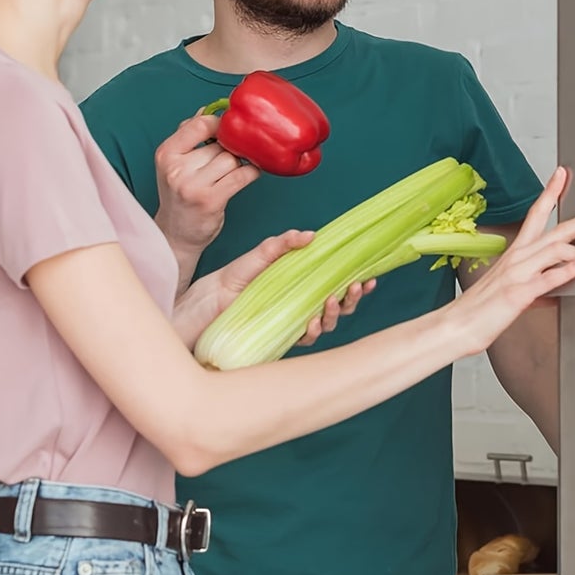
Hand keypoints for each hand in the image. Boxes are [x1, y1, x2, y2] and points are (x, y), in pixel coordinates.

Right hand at [154, 113, 260, 267]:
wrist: (175, 234)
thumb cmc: (180, 196)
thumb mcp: (174, 164)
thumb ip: (189, 137)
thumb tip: (209, 109)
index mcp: (166, 154)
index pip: (199, 125)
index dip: (219, 124)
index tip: (228, 129)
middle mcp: (176, 169)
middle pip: (219, 144)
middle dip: (230, 150)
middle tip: (233, 157)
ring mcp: (192, 186)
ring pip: (231, 159)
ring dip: (241, 163)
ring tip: (238, 169)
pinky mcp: (211, 200)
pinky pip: (241, 176)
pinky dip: (251, 173)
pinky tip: (251, 174)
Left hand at [173, 228, 373, 351]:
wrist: (206, 303)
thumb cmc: (232, 279)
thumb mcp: (260, 255)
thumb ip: (284, 244)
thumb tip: (310, 234)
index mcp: (302, 285)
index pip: (337, 285)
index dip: (357, 284)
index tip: (368, 276)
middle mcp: (302, 305)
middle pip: (340, 306)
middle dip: (353, 299)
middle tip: (356, 286)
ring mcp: (292, 322)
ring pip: (327, 323)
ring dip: (336, 313)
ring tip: (332, 301)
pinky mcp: (280, 337)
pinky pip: (305, 339)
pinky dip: (312, 331)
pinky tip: (312, 322)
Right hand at [450, 167, 574, 355]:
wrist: (458, 326)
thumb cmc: (481, 310)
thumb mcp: (513, 290)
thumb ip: (537, 284)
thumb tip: (556, 286)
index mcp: (516, 253)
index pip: (535, 215)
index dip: (550, 192)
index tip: (562, 175)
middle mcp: (518, 258)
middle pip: (555, 228)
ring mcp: (518, 273)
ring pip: (554, 247)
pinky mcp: (519, 293)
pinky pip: (549, 278)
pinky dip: (569, 269)